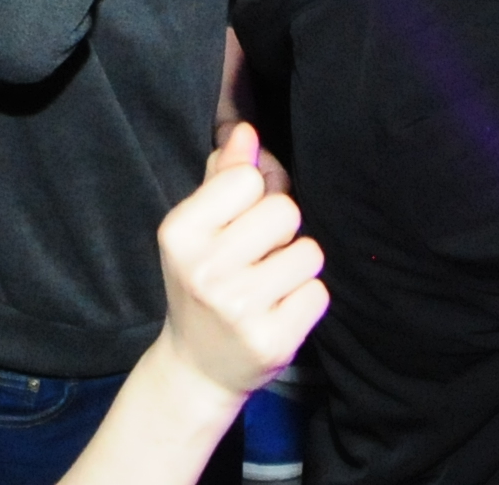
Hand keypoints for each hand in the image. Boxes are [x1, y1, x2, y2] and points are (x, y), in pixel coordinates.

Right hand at [146, 128, 326, 412]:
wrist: (197, 367)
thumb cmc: (201, 283)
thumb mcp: (197, 230)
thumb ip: (221, 177)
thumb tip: (245, 130)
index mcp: (179, 233)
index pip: (247, 178)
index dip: (255, 194)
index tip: (241, 219)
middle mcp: (205, 270)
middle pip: (284, 211)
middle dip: (280, 230)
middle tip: (257, 257)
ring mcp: (239, 309)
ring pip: (309, 252)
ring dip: (296, 266)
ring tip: (269, 285)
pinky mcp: (272, 341)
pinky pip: (318, 293)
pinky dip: (305, 299)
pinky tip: (279, 311)